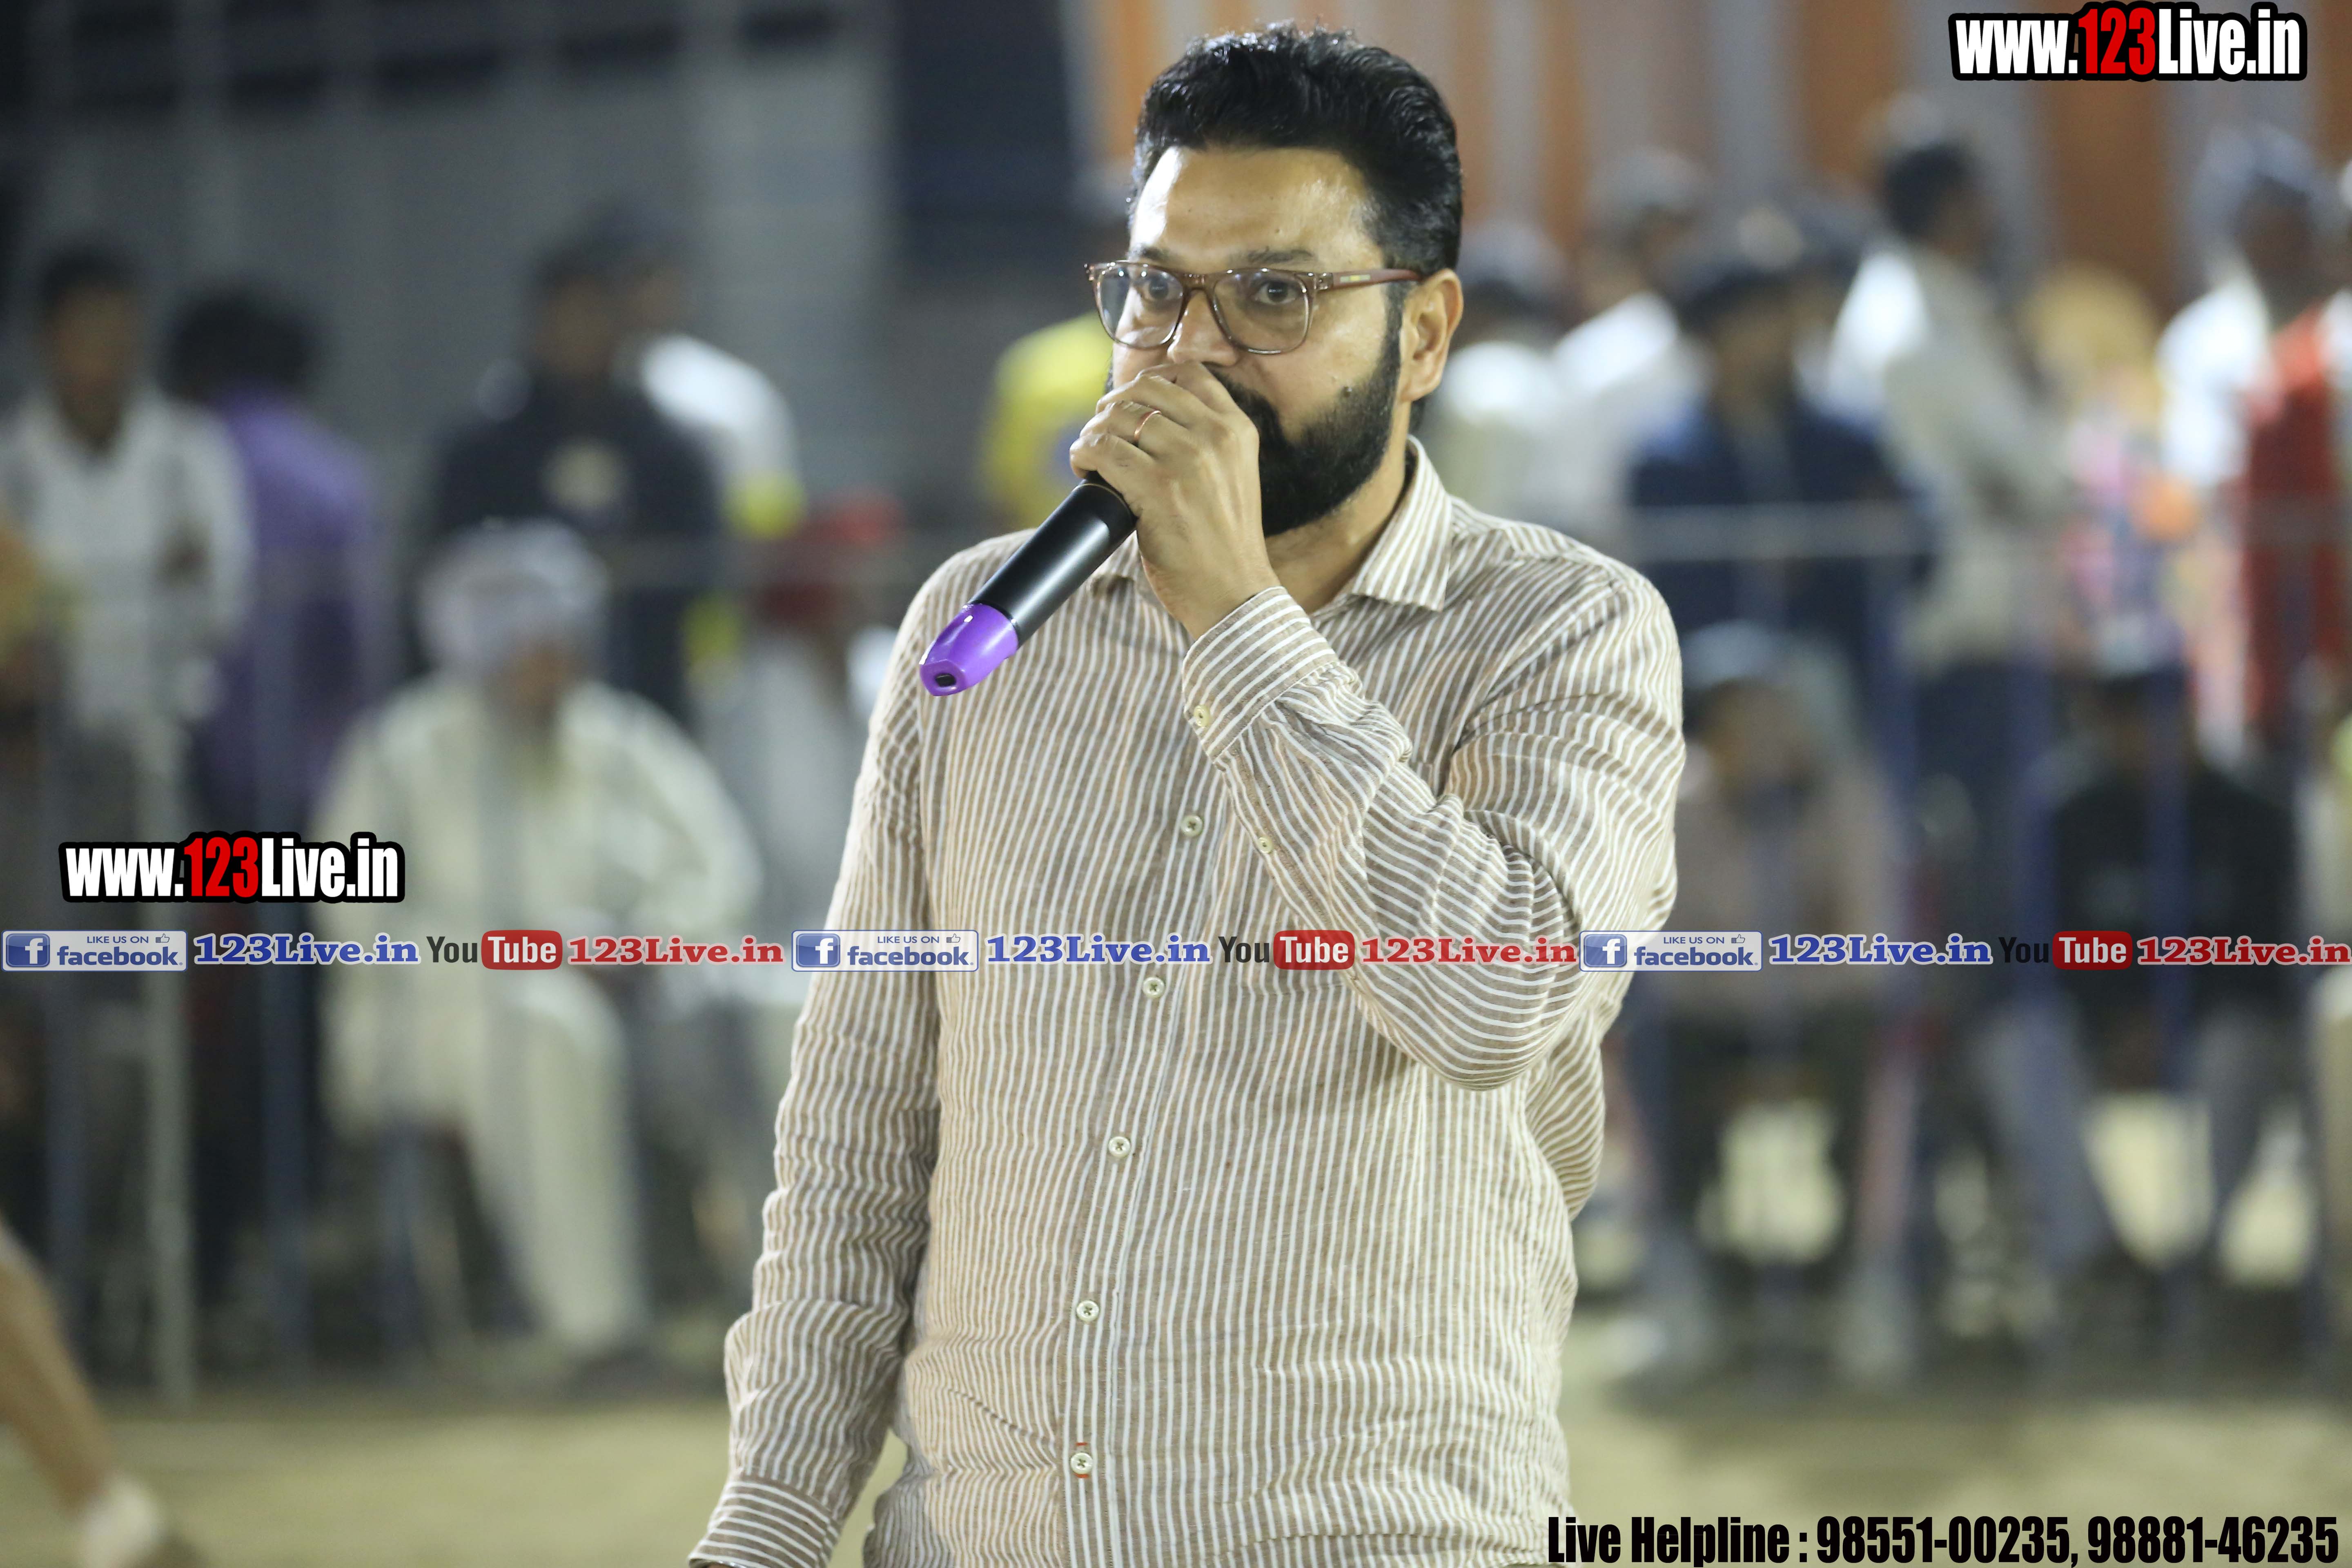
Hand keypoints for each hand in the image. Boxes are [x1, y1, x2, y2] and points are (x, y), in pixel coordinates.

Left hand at [1067, 363, 1279, 639]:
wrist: (1235, 594)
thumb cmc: (1225, 544)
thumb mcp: (1232, 477)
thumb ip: (1205, 443)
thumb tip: (1145, 419)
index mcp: (1237, 429)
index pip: (1189, 372)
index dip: (1149, 381)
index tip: (1130, 402)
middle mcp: (1216, 436)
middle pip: (1147, 389)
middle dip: (1114, 404)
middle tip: (1101, 428)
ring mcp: (1188, 459)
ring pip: (1120, 418)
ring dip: (1093, 430)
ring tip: (1089, 453)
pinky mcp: (1158, 488)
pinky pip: (1103, 450)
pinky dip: (1083, 453)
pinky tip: (1082, 467)